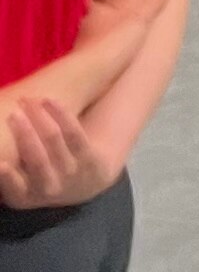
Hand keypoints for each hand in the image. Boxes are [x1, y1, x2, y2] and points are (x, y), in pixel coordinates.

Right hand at [0, 92, 113, 210]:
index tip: (1, 163)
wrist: (87, 183)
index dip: (7, 177)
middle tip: (13, 113)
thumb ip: (8, 173)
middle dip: (24, 133)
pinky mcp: (89, 158)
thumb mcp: (20, 185)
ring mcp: (71, 173)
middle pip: (36, 158)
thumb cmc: (41, 177)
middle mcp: (48, 189)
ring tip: (27, 100)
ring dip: (39, 116)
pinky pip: (74, 131)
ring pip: (54, 139)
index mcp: (23, 198)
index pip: (14, 188)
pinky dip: (60, 113)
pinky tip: (48, 100)